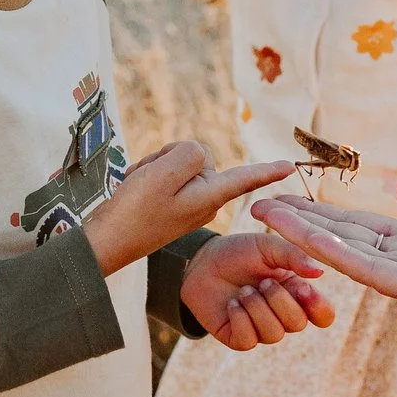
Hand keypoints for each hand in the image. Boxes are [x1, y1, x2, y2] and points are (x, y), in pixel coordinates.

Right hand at [85, 142, 296, 276]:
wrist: (106, 242)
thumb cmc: (135, 210)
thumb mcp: (164, 173)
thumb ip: (189, 154)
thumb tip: (195, 156)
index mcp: (209, 197)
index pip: (243, 179)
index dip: (266, 170)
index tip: (290, 166)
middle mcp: (204, 201)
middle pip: (195, 158)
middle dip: (168, 158)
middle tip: (148, 179)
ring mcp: (187, 204)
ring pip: (176, 164)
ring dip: (154, 167)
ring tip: (139, 186)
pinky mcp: (171, 205)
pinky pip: (163, 176)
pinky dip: (146, 177)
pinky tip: (133, 189)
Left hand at [181, 232, 334, 350]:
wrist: (201, 262)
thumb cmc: (239, 252)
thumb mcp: (267, 247)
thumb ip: (294, 256)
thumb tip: (319, 272)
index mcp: (296, 293)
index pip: (322, 315)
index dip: (318, 307)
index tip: (303, 288)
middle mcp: (282, 315)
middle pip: (298, 324)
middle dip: (279, 301)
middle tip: (263, 281)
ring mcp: (260, 329)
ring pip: (274, 334)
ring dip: (257, 308)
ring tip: (243, 290)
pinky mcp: (238, 338)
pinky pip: (249, 340)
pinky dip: (240, 318)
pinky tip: (232, 303)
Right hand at [250, 173, 396, 361]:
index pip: (356, 226)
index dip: (320, 211)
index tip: (285, 195)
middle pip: (339, 237)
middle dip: (298, 221)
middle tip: (255, 203)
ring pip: (343, 251)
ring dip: (302, 233)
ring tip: (265, 212)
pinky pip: (368, 267)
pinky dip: (335, 250)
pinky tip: (306, 234)